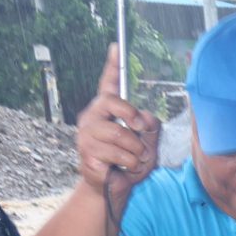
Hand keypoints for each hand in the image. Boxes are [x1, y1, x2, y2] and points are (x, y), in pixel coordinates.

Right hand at [74, 46, 158, 197]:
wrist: (113, 189)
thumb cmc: (129, 162)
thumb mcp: (147, 142)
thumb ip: (149, 126)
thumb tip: (145, 118)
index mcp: (106, 111)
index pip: (109, 84)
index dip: (112, 65)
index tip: (116, 46)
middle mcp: (92, 118)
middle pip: (113, 102)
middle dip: (133, 118)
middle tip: (141, 132)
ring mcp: (87, 136)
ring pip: (122, 135)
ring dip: (137, 152)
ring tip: (134, 160)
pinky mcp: (88, 154)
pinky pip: (120, 155)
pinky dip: (131, 165)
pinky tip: (123, 169)